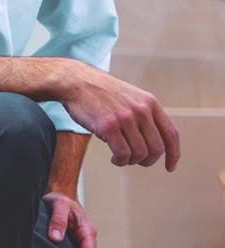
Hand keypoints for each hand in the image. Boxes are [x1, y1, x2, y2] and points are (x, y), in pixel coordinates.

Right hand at [54, 61, 179, 171]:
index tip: (170, 167)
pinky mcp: (109, 126)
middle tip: (136, 161)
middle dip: (147, 161)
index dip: (174, 154)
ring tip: (120, 158)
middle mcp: (141, 110)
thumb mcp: (128, 95)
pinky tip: (114, 158)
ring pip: (140, 153)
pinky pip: (123, 154)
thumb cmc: (98, 90)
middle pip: (157, 148)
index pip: (170, 134)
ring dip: (131, 162)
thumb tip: (152, 140)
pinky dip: (120, 161)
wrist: (74, 80)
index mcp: (149, 102)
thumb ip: (142, 113)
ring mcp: (125, 118)